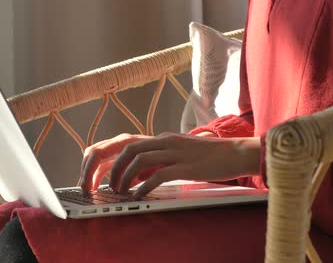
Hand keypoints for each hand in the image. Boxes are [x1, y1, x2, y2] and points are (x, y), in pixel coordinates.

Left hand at [81, 132, 260, 198]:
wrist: (236, 152)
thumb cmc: (207, 157)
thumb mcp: (177, 154)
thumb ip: (157, 160)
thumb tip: (135, 175)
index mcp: (160, 138)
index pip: (124, 142)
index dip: (107, 157)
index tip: (97, 176)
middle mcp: (164, 141)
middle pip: (126, 147)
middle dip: (110, 167)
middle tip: (103, 187)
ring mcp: (175, 151)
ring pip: (139, 158)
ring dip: (124, 176)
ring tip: (119, 192)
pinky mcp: (186, 165)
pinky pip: (159, 174)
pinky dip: (144, 185)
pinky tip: (139, 195)